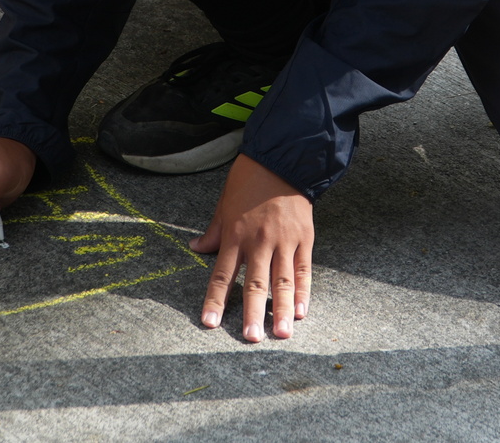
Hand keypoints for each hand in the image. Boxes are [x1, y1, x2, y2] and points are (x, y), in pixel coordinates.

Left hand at [190, 154, 312, 341]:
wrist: (283, 160)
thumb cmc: (249, 181)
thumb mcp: (224, 205)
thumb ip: (213, 232)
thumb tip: (195, 248)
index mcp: (236, 235)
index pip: (223, 275)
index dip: (216, 300)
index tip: (210, 323)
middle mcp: (259, 241)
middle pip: (256, 284)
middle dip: (253, 313)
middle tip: (251, 338)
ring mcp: (284, 241)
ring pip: (282, 281)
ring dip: (282, 309)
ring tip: (282, 334)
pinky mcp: (304, 238)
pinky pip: (303, 269)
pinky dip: (303, 291)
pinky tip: (301, 311)